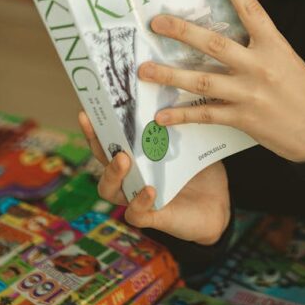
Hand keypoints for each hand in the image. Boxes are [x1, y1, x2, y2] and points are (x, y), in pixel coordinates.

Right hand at [78, 111, 230, 244]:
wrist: (217, 201)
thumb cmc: (198, 167)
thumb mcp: (188, 141)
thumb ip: (177, 124)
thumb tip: (173, 88)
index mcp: (135, 154)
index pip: (108, 140)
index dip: (95, 128)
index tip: (87, 111)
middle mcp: (130, 175)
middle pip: (102, 162)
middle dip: (98, 146)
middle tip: (106, 132)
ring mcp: (137, 197)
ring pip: (110, 190)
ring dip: (113, 174)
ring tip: (123, 160)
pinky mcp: (152, 216)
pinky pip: (135, 214)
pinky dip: (139, 202)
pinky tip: (150, 190)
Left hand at [138, 0, 304, 162]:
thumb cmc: (302, 91)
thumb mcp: (286, 59)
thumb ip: (258, 46)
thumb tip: (223, 33)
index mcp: (275, 46)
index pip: (251, 10)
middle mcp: (260, 66)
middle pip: (214, 44)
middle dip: (181, 32)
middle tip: (156, 22)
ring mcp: (250, 93)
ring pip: (203, 81)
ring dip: (170, 75)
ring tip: (144, 70)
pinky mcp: (244, 118)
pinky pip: (206, 114)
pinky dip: (182, 115)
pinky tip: (162, 115)